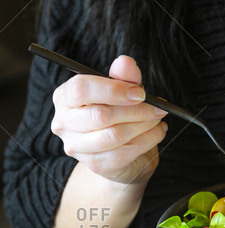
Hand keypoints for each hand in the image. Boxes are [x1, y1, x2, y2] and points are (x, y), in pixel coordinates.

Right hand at [51, 56, 167, 184]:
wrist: (120, 155)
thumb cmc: (117, 116)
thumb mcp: (122, 91)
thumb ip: (123, 76)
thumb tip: (125, 62)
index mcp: (65, 97)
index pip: (81, 89)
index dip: (113, 90)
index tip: (140, 92)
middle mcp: (64, 123)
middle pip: (100, 115)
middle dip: (136, 110)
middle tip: (158, 107)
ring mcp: (77, 147)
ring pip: (114, 135)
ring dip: (144, 126)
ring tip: (158, 119)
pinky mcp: (95, 164)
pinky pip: (125, 152)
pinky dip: (148, 140)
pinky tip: (157, 132)